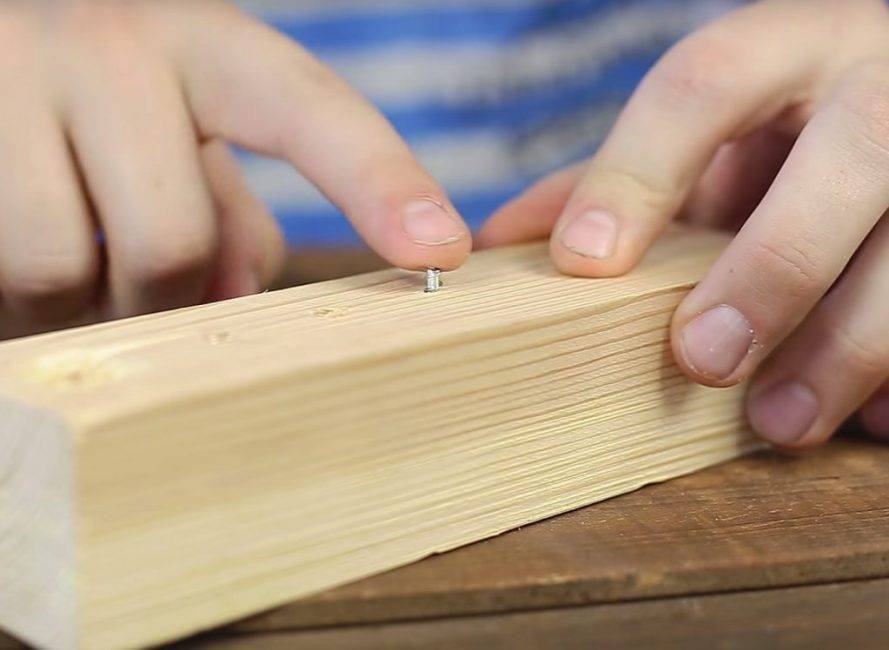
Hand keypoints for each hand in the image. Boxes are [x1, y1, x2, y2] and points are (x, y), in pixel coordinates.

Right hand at [0, 1, 469, 336]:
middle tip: (135, 277)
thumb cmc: (99, 114)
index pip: (307, 111)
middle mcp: (109, 43)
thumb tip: (236, 298)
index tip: (441, 248)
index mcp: (200, 44)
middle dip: (161, 288)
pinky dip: (21, 296)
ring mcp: (11, 78)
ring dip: (82, 298)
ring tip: (74, 257)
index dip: (379, 183)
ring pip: (70, 267)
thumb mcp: (183, 140)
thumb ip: (230, 213)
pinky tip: (23, 254)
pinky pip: (1, 275)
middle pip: (175, 238)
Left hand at [478, 0, 888, 448]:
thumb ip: (620, 177)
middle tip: (702, 360)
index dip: (637, 174)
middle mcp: (878, 84)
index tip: (583, 262)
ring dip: (848, 344)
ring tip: (780, 421)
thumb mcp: (712, 132)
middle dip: (772, 270)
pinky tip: (871, 417)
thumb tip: (500, 243)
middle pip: (847, 158)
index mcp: (785, 50)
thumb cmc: (789, 122)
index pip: (702, 87)